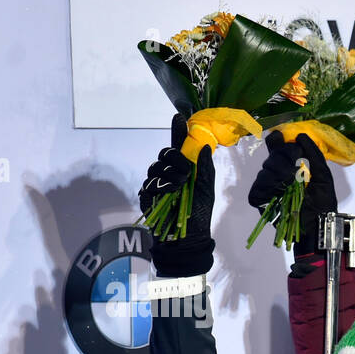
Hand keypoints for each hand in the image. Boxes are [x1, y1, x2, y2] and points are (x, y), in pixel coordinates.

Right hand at [139, 113, 215, 276]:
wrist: (187, 237)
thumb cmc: (199, 214)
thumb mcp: (207, 190)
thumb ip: (206, 169)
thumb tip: (205, 147)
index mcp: (185, 169)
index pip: (179, 146)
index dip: (178, 131)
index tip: (179, 116)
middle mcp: (169, 172)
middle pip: (165, 153)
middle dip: (175, 159)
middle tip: (185, 173)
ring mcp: (157, 182)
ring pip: (156, 166)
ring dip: (169, 175)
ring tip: (179, 188)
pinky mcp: (147, 194)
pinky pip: (149, 183)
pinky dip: (160, 187)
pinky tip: (168, 195)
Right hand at [248, 131, 334, 255]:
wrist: (318, 226)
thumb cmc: (323, 204)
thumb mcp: (324, 177)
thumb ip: (315, 155)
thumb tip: (301, 135)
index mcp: (291, 168)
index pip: (277, 148)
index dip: (277, 141)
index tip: (282, 138)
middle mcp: (278, 176)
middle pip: (272, 158)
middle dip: (283, 159)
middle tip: (295, 167)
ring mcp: (269, 188)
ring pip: (265, 172)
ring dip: (278, 175)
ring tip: (291, 183)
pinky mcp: (262, 201)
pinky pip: (257, 190)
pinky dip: (266, 189)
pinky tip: (278, 191)